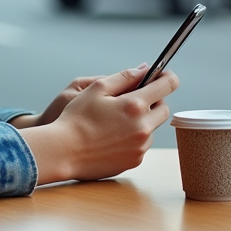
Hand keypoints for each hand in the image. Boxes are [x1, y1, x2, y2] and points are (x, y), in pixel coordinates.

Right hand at [20, 64, 178, 184]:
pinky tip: (113, 136)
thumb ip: (124, 77)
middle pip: (164, 109)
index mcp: (135, 105)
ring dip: (142, 120)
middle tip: (133, 98)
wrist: (63, 151)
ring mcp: (140, 146)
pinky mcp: (135, 161)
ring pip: (152, 127)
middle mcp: (143, 127)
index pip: (167, 85)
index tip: (162, 75)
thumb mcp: (96, 88)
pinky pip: (142, 144)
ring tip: (116, 120)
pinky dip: (134, 137)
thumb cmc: (76, 118)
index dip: (166, 76)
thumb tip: (144, 70)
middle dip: (154, 100)